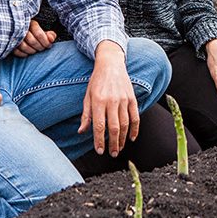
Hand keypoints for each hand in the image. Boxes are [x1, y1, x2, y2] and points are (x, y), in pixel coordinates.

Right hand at [13, 20, 56, 56]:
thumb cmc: (33, 33)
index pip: (39, 34)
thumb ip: (50, 35)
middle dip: (39, 47)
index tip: (48, 45)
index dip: (45, 41)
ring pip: (23, 46)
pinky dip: (23, 54)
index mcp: (30, 23)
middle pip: (32, 41)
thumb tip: (51, 39)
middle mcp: (21, 28)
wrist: (18, 32)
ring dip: (31, 51)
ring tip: (35, 50)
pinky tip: (27, 53)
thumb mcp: (43, 31)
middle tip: (42, 48)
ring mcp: (13, 35)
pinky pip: (16, 51)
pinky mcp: (9, 43)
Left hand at [78, 41, 138, 157]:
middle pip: (114, 128)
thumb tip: (81, 132)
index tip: (100, 151)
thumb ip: (86, 115)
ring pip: (125, 124)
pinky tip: (131, 138)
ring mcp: (123, 100)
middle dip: (113, 143)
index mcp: (98, 101)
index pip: (99, 126)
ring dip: (122, 139)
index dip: (99, 140)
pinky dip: (135, 129)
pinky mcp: (132, 98)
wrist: (111, 64)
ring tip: (119, 148)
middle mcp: (112, 101)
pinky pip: (135, 116)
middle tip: (111, 153)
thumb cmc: (96, 81)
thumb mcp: (87, 96)